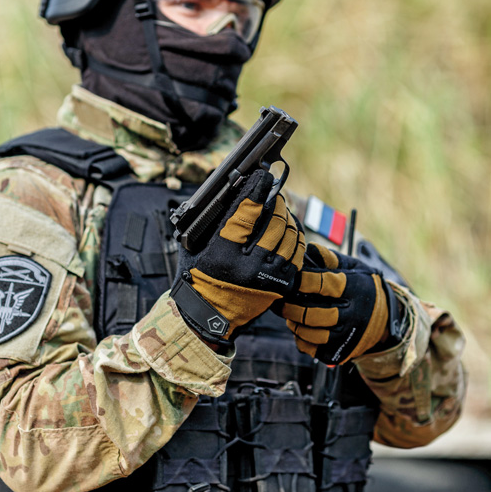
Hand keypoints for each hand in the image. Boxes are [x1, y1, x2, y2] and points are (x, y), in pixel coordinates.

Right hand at [171, 169, 304, 342]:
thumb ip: (214, 221)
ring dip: (287, 217)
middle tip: (272, 193)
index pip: (244, 214)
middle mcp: (248, 267)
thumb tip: (236, 194)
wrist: (209, 315)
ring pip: (289, 236)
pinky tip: (289, 228)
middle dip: (276, 202)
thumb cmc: (198, 277)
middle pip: (274, 223)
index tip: (262, 176)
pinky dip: (295, 237)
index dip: (256, 191)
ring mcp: (267, 278)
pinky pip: (296, 254)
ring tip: (281, 209)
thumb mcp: (195, 247)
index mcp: (223, 255)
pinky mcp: (280, 285)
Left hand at [282, 243, 391, 363]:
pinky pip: (312, 349)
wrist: (385, 318)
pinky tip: (300, 329)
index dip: (302, 281)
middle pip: (312, 315)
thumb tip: (307, 249)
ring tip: (289, 315)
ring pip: (311, 334)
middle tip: (281, 301)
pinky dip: (300, 339)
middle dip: (290, 308)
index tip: (290, 278)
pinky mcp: (340, 352)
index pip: (323, 285)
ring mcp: (347, 336)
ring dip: (294, 324)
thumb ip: (330, 259)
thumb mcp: (353, 267)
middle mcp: (352, 314)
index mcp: (353, 289)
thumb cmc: (361, 287)